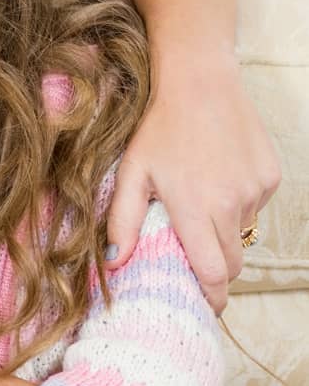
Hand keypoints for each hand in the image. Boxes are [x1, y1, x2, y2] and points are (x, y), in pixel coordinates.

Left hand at [105, 54, 281, 312]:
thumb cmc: (158, 127)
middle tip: (194, 257)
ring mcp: (255, 189)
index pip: (213, 274)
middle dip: (215, 269)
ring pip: (241, 232)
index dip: (211, 296)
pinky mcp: (270, 175)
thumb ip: (123, 220)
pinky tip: (218, 176)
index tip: (204, 305)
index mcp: (195, 208)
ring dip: (222, 230)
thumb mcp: (131, 171)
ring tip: (200, 199)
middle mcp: (231, 203)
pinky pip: (254, 206)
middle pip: (231, 262)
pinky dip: (238, 204)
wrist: (199, 81)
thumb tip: (114, 262)